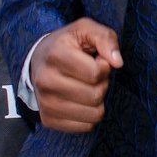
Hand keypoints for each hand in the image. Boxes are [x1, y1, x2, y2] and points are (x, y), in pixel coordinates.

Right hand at [29, 19, 121, 133]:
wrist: (38, 61)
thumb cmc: (68, 44)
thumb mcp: (86, 29)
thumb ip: (105, 38)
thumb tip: (117, 62)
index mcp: (55, 55)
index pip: (95, 73)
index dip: (104, 67)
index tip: (97, 60)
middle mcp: (45, 81)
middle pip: (95, 96)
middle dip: (102, 85)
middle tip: (92, 76)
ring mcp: (45, 103)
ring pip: (93, 115)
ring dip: (98, 101)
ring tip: (87, 87)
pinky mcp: (48, 120)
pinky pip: (85, 127)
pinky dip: (90, 115)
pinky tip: (81, 101)